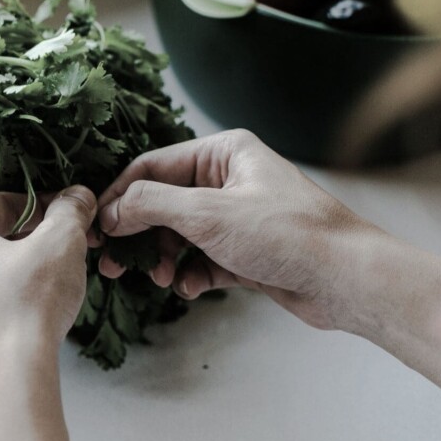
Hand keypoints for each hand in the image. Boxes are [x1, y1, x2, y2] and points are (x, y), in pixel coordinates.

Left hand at [0, 186, 96, 403]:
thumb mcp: (61, 242)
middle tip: (55, 257)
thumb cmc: (25, 303)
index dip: (39, 210)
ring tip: (37, 294)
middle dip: (17, 245)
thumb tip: (77, 197)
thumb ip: (69, 211)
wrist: (5, 383)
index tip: (64, 220)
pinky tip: (14, 328)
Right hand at [96, 129, 383, 329]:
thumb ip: (152, 206)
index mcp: (223, 153)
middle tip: (114, 263)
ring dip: (166, 257)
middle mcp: (230, 179)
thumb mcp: (209, 215)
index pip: (152, 167)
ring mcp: (238, 216)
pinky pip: (204, 259)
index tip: (95, 226)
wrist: (346, 279)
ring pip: (182, 234)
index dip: (119, 196)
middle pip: (164, 203)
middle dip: (140, 234)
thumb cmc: (288, 233)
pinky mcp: (247, 251)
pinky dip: (192, 274)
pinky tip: (192, 288)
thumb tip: (111, 210)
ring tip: (162, 279)